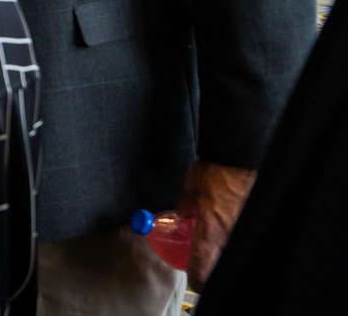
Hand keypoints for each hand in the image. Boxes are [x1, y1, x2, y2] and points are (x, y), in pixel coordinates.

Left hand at [179, 159, 256, 289]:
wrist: (240, 156)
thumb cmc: (214, 170)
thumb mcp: (190, 187)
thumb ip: (185, 204)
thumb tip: (183, 213)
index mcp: (209, 230)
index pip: (203, 268)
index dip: (197, 280)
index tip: (194, 282)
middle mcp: (229, 235)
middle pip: (220, 266)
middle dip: (212, 270)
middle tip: (206, 267)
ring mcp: (244, 229)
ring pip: (232, 253)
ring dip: (224, 254)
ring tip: (218, 249)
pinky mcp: (255, 220)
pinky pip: (244, 237)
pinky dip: (237, 239)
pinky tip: (232, 232)